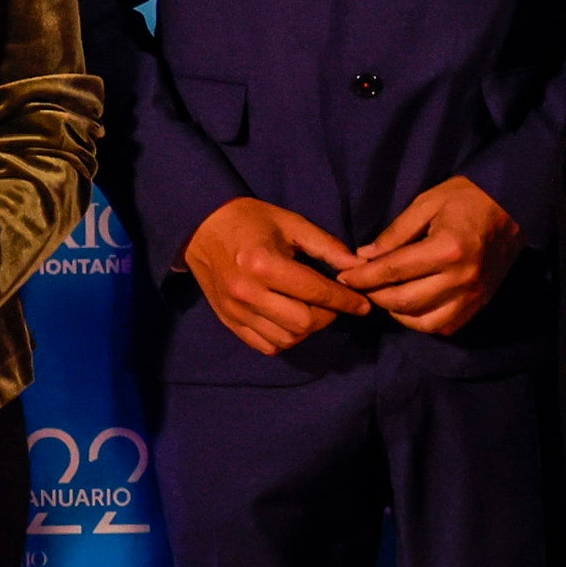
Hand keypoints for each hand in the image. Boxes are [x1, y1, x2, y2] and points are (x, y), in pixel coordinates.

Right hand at [185, 196, 377, 355]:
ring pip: (287, 338)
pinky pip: (266, 345)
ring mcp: (236, 311)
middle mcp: (248, 293)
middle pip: (303, 323)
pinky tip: (291, 320)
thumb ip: (326, 247)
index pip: (315, 292)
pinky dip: (286, 338)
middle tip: (333, 303)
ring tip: (312, 309)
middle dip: (327, 316)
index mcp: (263, 264)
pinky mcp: (229, 322)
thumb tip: (358, 268)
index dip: (345, 300)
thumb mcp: (291, 223)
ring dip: (308, 329)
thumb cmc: (250, 221)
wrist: (201, 229)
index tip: (363, 304)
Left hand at [350, 173, 522, 337]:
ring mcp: (472, 295)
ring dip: (397, 312)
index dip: (362, 276)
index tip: (344, 276)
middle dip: (374, 295)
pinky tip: (413, 305)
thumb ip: (395, 233)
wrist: (514, 207)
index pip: (393, 271)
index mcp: (446, 248)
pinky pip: (444, 326)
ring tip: (386, 295)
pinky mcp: (479, 304)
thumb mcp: (427, 203)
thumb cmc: (468, 198)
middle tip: (360, 285)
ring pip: (422, 321)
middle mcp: (461, 277)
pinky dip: (422, 322)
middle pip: (403, 301)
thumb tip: (364, 257)